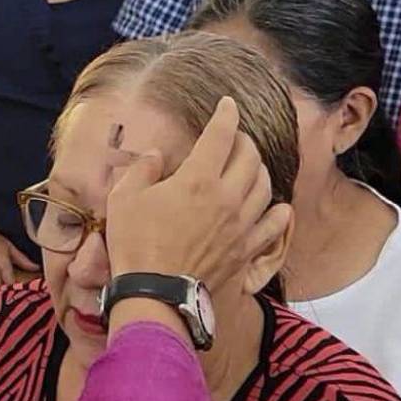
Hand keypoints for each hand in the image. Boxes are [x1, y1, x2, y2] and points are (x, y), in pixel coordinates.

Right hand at [106, 97, 292, 293]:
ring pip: (264, 186)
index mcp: (197, 179)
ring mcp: (241, 225)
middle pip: (250, 157)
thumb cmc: (135, 246)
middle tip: (235, 138)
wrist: (155, 295)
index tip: (227, 105)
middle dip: (244, 140)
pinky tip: (275, 207)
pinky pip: (274, 225)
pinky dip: (277, 212)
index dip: (226, 114)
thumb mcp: (123, 200)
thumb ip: (142, 170)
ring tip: (250, 167)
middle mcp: (227, 197)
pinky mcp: (245, 250)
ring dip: (259, 170)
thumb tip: (156, 156)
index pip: (221, 135)